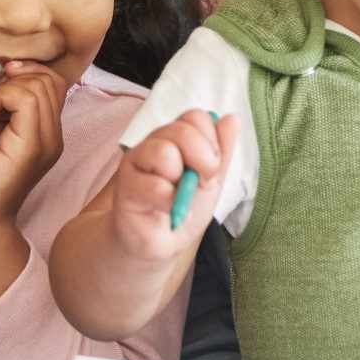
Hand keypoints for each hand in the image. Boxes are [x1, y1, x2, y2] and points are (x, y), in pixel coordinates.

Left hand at [0, 63, 67, 230]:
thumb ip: (7, 103)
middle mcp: (53, 136)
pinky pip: (26, 100)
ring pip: (39, 86)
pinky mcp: (31, 147)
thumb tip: (8, 73)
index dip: (27, 72)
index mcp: (46, 131)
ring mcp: (46, 142)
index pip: (54, 83)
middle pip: (49, 80)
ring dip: (4, 88)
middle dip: (14, 78)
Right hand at [111, 109, 238, 260]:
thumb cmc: (184, 207)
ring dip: (181, 181)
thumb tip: (232, 118)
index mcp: (175, 136)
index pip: (195, 117)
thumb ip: (222, 150)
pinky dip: (172, 203)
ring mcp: (136, 162)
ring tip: (179, 197)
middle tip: (202, 184)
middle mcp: (153, 142)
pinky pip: (156, 186)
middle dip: (204, 160)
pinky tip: (171, 211)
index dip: (212, 142)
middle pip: (181, 131)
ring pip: (164, 152)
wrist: (164, 242)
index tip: (212, 169)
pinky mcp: (126, 187)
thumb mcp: (212, 178)